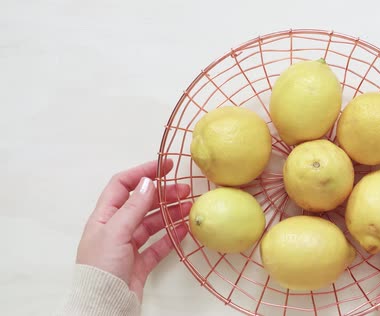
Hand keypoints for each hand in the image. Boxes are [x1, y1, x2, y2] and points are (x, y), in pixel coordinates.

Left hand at [76, 159, 191, 300]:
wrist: (103, 306)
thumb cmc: (100, 270)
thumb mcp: (116, 232)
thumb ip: (133, 206)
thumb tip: (147, 181)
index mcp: (104, 217)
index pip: (123, 185)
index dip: (143, 172)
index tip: (165, 166)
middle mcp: (116, 229)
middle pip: (142, 203)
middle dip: (163, 194)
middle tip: (185, 189)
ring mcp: (128, 247)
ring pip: (152, 223)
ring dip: (170, 213)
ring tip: (189, 207)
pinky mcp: (139, 263)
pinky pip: (158, 245)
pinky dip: (171, 236)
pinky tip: (183, 230)